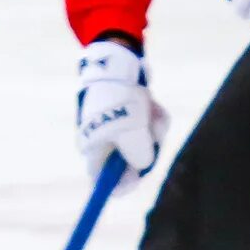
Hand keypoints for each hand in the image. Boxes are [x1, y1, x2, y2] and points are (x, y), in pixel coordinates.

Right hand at [76, 38, 170, 194]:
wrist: (117, 66)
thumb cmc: (118, 102)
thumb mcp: (130, 132)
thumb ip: (138, 155)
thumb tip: (144, 165)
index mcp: (95, 151)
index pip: (104, 181)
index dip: (123, 184)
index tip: (139, 177)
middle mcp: (104, 143)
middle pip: (131, 163)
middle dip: (147, 149)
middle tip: (152, 134)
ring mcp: (119, 128)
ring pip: (146, 143)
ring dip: (154, 130)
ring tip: (149, 112)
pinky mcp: (132, 116)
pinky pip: (150, 126)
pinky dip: (154, 117)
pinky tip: (151, 103)